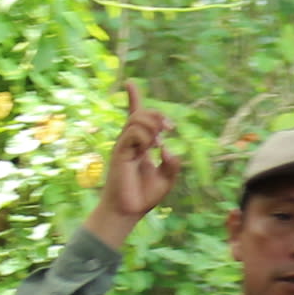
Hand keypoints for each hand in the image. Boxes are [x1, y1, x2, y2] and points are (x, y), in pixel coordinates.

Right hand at [89, 81, 184, 245]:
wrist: (128, 211)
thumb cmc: (144, 196)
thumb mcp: (167, 178)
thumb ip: (173, 163)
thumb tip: (167, 148)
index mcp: (140, 144)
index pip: (135, 116)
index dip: (133, 98)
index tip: (130, 83)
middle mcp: (130, 142)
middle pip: (140, 114)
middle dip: (157, 115)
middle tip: (170, 128)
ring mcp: (123, 146)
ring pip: (136, 120)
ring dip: (153, 125)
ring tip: (158, 142)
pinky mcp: (120, 153)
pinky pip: (133, 133)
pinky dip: (145, 136)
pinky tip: (150, 148)